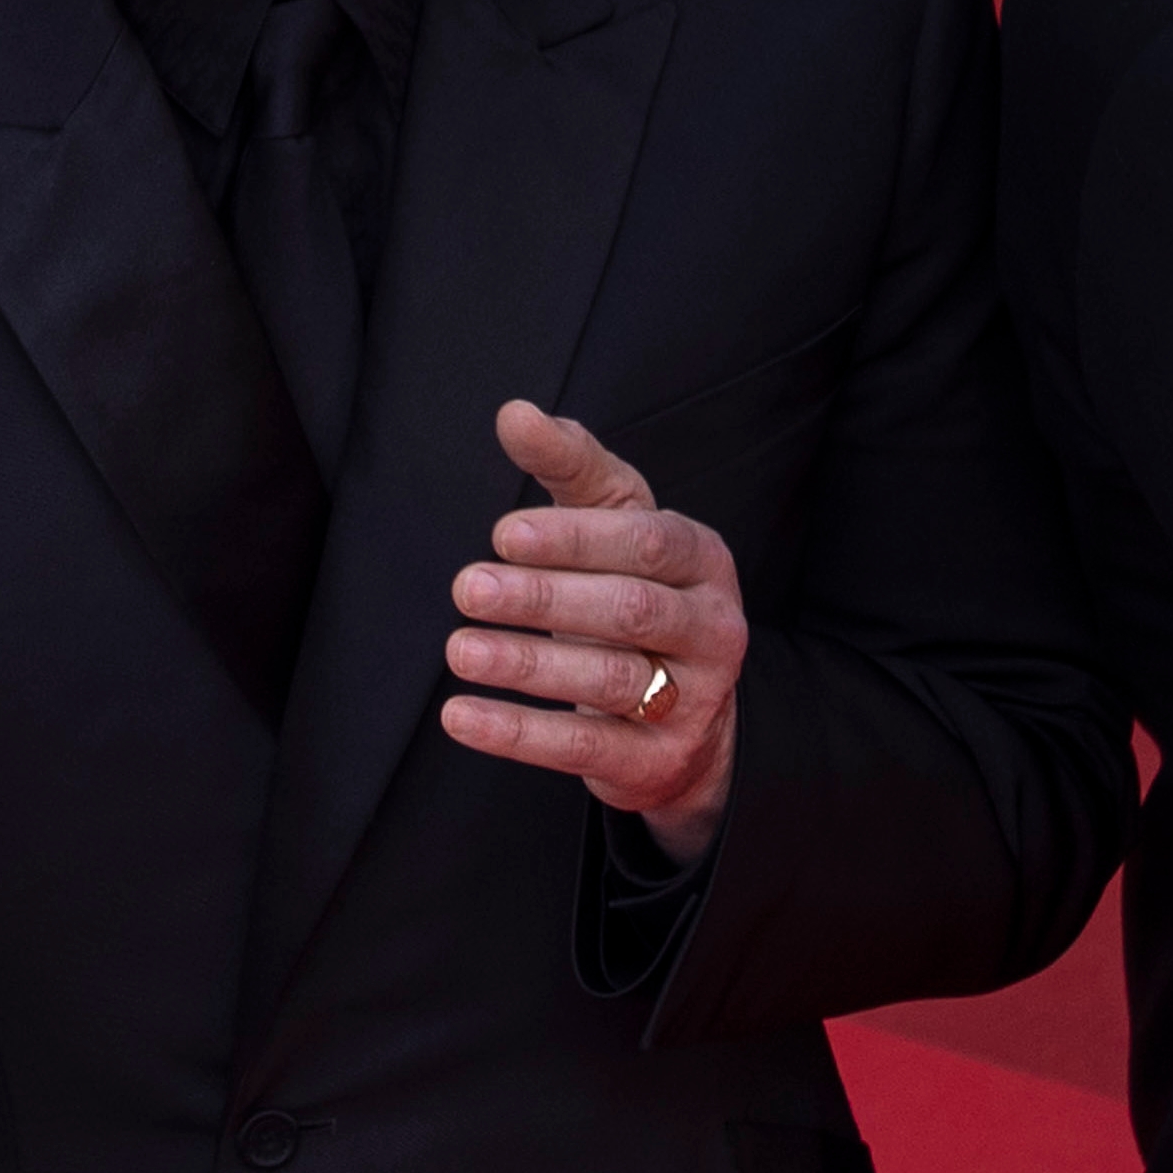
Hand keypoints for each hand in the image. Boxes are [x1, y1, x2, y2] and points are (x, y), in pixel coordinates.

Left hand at [439, 400, 743, 864]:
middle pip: (628, 609)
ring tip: (459, 651)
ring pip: (610, 679)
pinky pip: (585, 746)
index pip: (647, 541)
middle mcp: (713, 627)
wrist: (688, 714)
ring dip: (527, 664)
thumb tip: (513, 412)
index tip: (503, 534)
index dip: (576, 539)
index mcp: (703, 559)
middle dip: (543, 598)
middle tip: (467, 588)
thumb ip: (570, 465)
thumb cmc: (633, 590)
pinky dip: (518, 732)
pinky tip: (460, 716)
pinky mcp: (657, 761)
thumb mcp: (614, 520)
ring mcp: (694, 699)